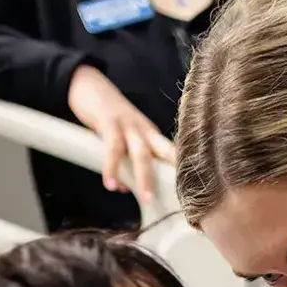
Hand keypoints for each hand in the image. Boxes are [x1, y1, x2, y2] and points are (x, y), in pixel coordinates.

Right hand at [67, 64, 173, 207]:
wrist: (89, 84)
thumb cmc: (109, 117)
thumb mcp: (121, 140)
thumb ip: (126, 163)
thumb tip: (126, 189)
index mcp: (152, 135)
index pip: (173, 154)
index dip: (185, 171)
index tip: (197, 192)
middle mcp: (145, 130)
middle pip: (164, 154)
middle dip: (173, 178)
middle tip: (180, 201)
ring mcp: (128, 124)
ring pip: (141, 153)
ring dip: (145, 177)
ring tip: (146, 199)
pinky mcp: (109, 121)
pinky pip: (112, 147)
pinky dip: (112, 167)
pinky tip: (111, 184)